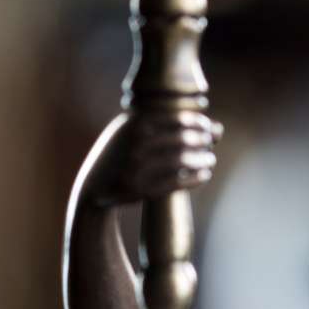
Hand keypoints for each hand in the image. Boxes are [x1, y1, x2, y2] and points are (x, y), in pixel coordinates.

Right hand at [79, 110, 220, 208]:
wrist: (93, 186)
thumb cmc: (120, 152)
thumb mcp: (132, 130)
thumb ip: (167, 123)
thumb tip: (215, 125)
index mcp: (135, 124)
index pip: (180, 119)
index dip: (201, 124)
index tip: (208, 128)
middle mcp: (136, 145)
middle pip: (184, 139)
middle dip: (204, 141)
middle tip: (211, 144)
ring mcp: (139, 168)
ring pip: (184, 161)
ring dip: (203, 160)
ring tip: (210, 160)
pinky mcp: (142, 190)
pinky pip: (178, 182)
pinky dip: (196, 179)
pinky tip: (204, 175)